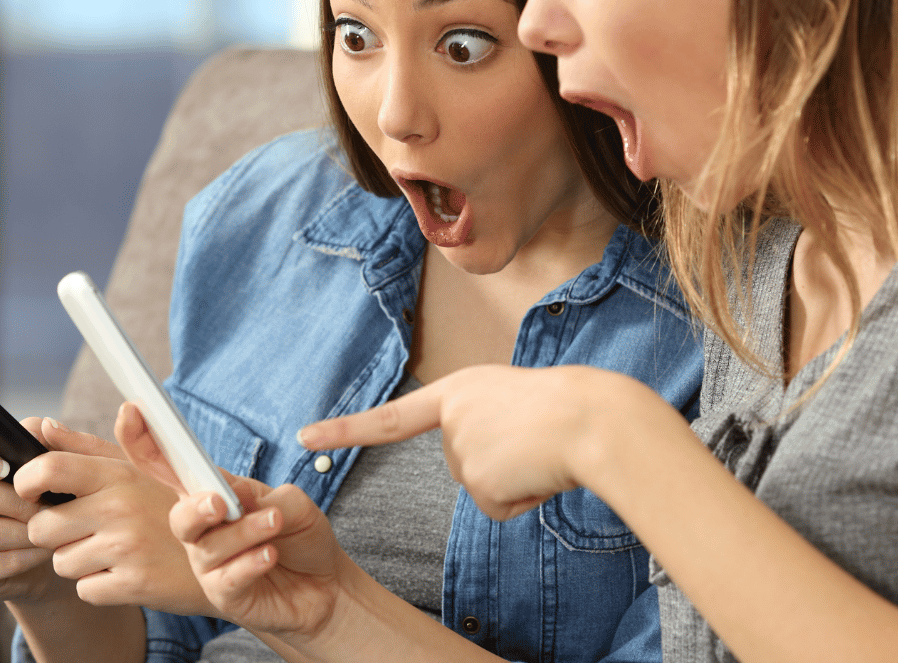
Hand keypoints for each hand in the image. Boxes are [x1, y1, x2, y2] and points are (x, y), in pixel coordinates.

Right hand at [0, 420, 63, 603]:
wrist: (37, 546)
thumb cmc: (33, 495)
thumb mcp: (39, 462)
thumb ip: (37, 438)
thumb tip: (41, 427)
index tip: (3, 467)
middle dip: (17, 500)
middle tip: (47, 504)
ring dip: (27, 531)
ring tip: (51, 527)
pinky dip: (27, 556)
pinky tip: (43, 549)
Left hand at [12, 415, 208, 615]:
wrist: (226, 554)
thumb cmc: (170, 506)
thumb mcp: (137, 467)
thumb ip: (85, 446)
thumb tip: (40, 426)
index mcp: (117, 474)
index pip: (48, 469)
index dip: (26, 482)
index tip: (32, 492)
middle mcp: (120, 508)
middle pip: (42, 527)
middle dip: (53, 533)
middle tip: (81, 529)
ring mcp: (127, 549)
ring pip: (60, 563)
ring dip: (78, 561)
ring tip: (109, 550)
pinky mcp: (133, 585)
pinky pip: (84, 590)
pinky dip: (98, 586)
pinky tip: (122, 571)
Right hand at [119, 403, 356, 639]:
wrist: (326, 585)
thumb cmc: (300, 536)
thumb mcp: (290, 502)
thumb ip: (257, 496)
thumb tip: (230, 494)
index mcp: (211, 493)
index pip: (169, 466)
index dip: (143, 440)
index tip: (133, 410)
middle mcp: (203, 529)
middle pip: (179, 517)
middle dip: (196, 507)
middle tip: (221, 502)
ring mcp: (210, 564)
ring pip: (208, 548)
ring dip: (244, 532)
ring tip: (276, 522)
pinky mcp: (225, 594)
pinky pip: (226, 579)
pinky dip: (250, 563)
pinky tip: (270, 554)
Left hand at [298, 364, 654, 519]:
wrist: (594, 419)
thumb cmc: (569, 407)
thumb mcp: (513, 402)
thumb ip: (485, 427)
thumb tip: (483, 474)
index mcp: (457, 390)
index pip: (391, 417)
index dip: (346, 428)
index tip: (303, 436)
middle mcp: (450, 416)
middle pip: (463, 466)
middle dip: (501, 464)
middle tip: (534, 440)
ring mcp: (459, 449)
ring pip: (484, 487)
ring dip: (515, 480)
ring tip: (541, 450)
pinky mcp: (477, 480)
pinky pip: (498, 508)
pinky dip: (523, 499)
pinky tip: (540, 471)